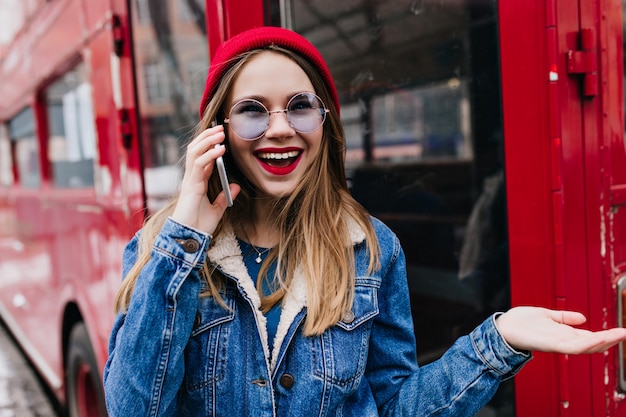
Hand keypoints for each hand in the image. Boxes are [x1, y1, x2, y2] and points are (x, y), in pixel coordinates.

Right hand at [171, 125, 239, 233]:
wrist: (190, 238)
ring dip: (208, 140)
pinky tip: (220, 149)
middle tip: (221, 128)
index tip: (222, 136)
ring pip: (195, 152)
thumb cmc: (199, 225)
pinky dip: (210, 154)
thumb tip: (236, 186)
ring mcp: (190, 180)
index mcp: (196, 181)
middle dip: (207, 137)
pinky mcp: (191, 185)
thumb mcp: (217, 209)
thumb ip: (225, 197)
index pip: (202, 157)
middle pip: (196, 150)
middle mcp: (191, 178)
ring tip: (220, 132)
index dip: (210, 145)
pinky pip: (198, 164)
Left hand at [495, 306, 625, 353]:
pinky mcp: (551, 345)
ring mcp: (558, 344)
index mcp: (563, 333)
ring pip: (586, 346)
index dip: (606, 334)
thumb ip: (563, 317)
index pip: (589, 336)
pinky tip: (599, 337)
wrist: (502, 327)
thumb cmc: (520, 322)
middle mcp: (563, 340)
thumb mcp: (546, 315)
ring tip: (619, 335)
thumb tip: (582, 318)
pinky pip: (572, 347)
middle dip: (610, 339)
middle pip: (592, 343)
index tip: (621, 331)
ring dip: (603, 341)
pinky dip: (587, 343)